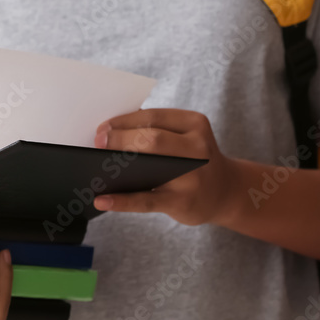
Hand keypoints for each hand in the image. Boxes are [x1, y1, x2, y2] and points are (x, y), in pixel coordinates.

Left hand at [93, 108, 240, 225]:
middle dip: (119, 139)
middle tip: (96, 143)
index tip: (101, 128)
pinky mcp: (182, 202)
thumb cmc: (193, 160)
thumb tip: (109, 130)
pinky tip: (102, 200)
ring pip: (151, 166)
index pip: (153, 117)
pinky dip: (121, 200)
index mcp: (194, 124)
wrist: (226, 192)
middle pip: (151, 138)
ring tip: (93, 167)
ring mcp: (191, 176)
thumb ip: (155, 129)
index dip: (123, 121)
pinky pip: (146, 200)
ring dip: (117, 167)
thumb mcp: (184, 137)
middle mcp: (197, 148)